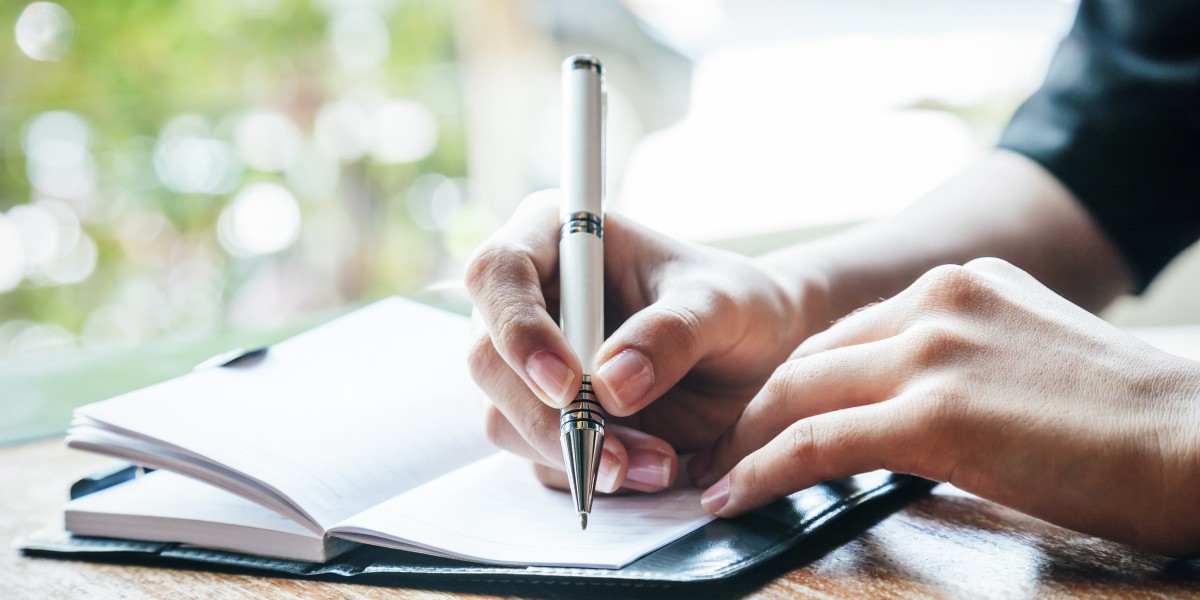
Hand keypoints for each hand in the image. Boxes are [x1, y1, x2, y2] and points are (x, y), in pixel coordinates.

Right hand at [465, 191, 821, 493]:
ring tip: (658, 463)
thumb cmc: (735, 305)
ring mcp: (529, 364)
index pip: (497, 272)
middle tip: (613, 454)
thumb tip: (610, 385)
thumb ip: (671, 333)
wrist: (756, 357)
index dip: (518, 329)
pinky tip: (648, 468)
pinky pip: (540, 457)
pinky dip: (590, 473)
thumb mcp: (722, 306)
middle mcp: (530, 299)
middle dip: (547, 415)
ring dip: (575, 454)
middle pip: (487, 358)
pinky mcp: (545, 417)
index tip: (566, 383)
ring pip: (505, 418)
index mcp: (557, 238)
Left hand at [691, 257, 1199, 554]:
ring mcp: (931, 352)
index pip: (848, 332)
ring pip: (799, 394)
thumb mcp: (1029, 356)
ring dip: (746, 443)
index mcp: (960, 284)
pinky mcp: (931, 414)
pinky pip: (816, 442)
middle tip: (721, 450)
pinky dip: (763, 472)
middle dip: (757, 408)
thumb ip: (963, 359)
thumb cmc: (1126, 420)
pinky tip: (736, 497)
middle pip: (810, 357)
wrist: (1197, 439)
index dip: (797, 379)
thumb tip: (907, 406)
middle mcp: (936, 302)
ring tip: (716, 479)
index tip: (766, 415)